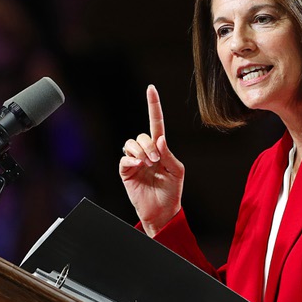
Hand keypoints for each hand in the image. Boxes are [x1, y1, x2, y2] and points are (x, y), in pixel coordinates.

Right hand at [119, 85, 183, 235]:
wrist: (162, 212)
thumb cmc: (171, 192)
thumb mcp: (177, 171)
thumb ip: (168, 154)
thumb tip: (159, 139)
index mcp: (160, 149)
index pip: (155, 123)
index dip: (153, 106)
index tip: (151, 89)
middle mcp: (146, 152)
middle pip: (142, 135)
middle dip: (148, 146)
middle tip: (155, 160)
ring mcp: (135, 161)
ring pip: (131, 143)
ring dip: (140, 152)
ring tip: (147, 164)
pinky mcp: (126, 171)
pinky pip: (124, 158)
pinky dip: (131, 160)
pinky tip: (138, 167)